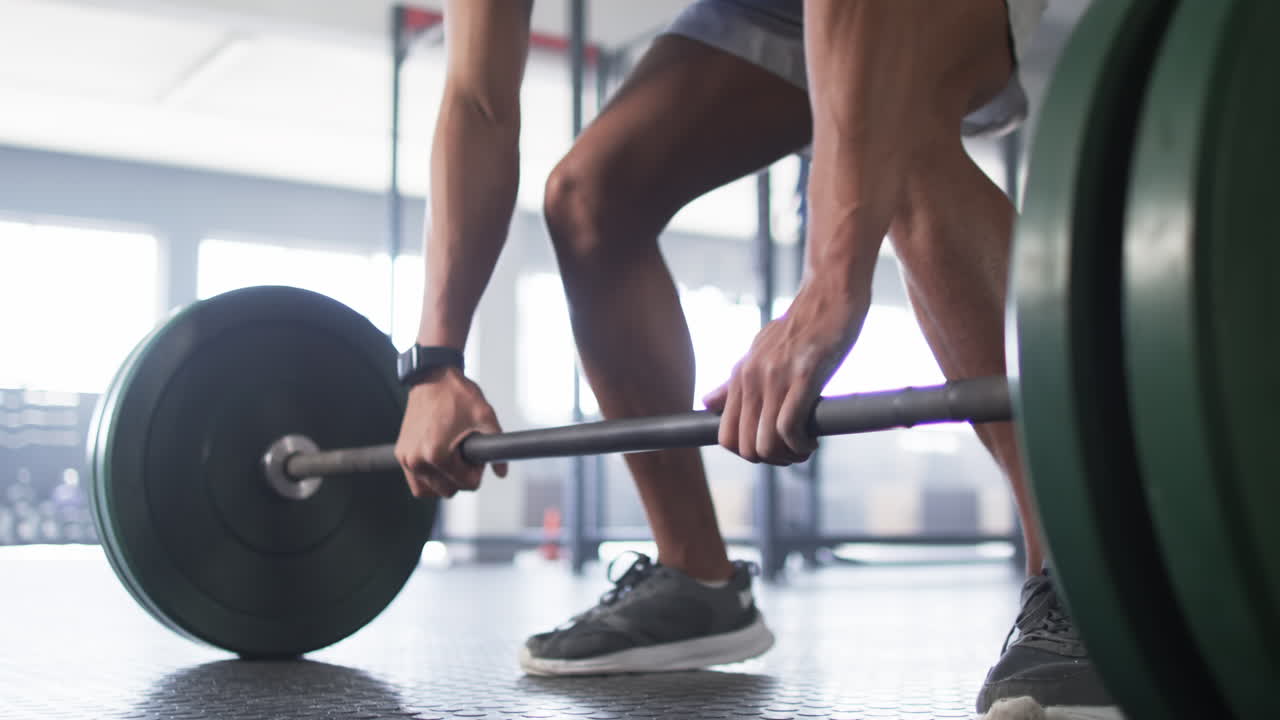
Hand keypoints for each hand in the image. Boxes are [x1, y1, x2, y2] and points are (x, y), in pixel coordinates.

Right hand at [395, 366, 506, 497]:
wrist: (433, 376)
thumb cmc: (458, 395)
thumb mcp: (485, 417)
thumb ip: (497, 446)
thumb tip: (502, 473)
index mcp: (437, 455)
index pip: (467, 484)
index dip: (478, 471)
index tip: (476, 453)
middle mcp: (417, 460)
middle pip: (448, 491)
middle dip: (462, 477)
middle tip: (466, 455)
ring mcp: (406, 459)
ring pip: (430, 491)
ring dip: (445, 482)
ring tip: (453, 460)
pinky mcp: (400, 454)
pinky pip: (416, 482)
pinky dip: (429, 479)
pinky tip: (440, 464)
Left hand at [703, 290, 861, 464]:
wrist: (829, 294)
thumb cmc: (801, 326)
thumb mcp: (760, 351)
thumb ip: (735, 382)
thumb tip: (707, 403)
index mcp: (740, 375)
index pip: (725, 436)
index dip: (749, 454)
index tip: (773, 449)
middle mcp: (752, 378)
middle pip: (745, 447)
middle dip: (771, 460)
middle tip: (793, 451)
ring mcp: (776, 377)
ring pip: (766, 443)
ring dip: (789, 456)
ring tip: (805, 447)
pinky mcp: (805, 375)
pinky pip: (789, 427)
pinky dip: (802, 444)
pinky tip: (813, 439)